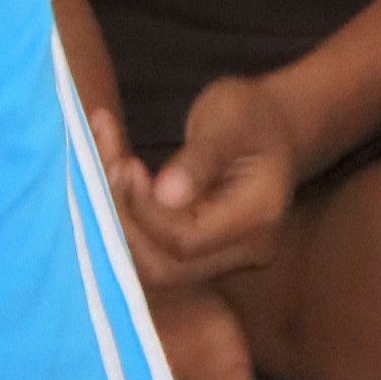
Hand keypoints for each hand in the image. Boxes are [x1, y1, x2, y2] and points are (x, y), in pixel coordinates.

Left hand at [113, 69, 303, 285]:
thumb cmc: (253, 114)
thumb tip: (165, 194)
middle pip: (168, 265)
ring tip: (107, 163)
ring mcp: (224, 256)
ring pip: (155, 262)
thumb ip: (201, 158)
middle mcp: (245, 249)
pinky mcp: (201, 251)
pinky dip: (128, 216)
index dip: (147, 211)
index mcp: (258, 218)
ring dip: (121, 219)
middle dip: (127, 221)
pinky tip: (112, 169)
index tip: (126, 166)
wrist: (274, 126)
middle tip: (110, 167)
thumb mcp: (230, 120)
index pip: (186, 240)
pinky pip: (155, 247)